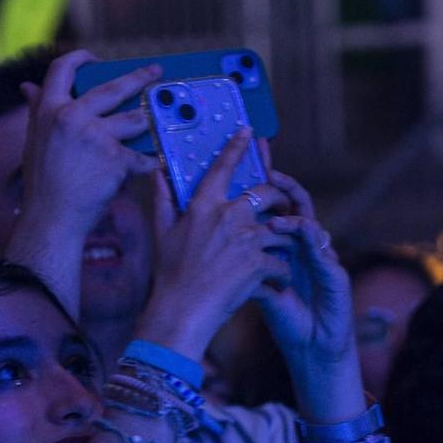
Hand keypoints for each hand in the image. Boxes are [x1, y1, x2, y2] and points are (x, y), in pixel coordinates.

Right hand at [18, 50, 160, 237]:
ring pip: (135, 120)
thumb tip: (27, 87)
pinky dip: (149, 163)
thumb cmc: (42, 182)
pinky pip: (142, 156)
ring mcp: (96, 136)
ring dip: (146, 125)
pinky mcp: (115, 158)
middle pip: (113, 87)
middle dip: (139, 77)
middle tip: (156, 71)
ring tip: (153, 126)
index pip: (62, 69)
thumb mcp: (34, 140)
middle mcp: (72, 116)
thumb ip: (37, 111)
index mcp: (49, 109)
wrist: (52, 217)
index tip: (96, 59)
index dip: (80, 58)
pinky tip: (154, 165)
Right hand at [137, 129, 289, 359]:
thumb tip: (156, 172)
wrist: (181, 311)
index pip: (223, 168)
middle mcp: (228, 216)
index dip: (237, 147)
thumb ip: (162, 199)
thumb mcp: (162, 233)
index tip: (249, 132)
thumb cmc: (170, 274)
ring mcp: (245, 239)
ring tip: (281, 255)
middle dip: (281, 198)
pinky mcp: (258, 263)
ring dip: (286, 241)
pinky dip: (281, 274)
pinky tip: (275, 283)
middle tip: (283, 209)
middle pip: (268, 193)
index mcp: (204, 206)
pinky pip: (282, 262)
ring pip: (282, 229)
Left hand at [254, 172, 363, 419]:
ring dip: (296, 210)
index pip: (276, 207)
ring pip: (311, 223)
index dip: (266, 184)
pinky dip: (312, 238)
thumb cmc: (287, 317)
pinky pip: (324, 251)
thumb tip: (208, 241)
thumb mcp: (257, 287)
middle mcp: (306, 246)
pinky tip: (302, 229)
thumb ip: (241, 263)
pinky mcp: (336, 274)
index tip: (253, 160)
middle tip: (269, 171)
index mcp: (287, 246)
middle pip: (297, 206)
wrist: (313, 347)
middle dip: (284, 186)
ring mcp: (322, 257)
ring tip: (280, 198)